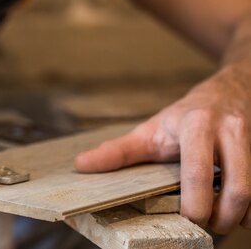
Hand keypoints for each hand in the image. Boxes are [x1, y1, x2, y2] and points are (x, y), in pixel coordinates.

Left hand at [74, 63, 250, 233]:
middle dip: (222, 219)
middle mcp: (231, 130)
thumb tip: (81, 166)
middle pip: (238, 190)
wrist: (232, 89)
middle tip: (205, 227)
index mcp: (197, 125)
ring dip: (240, 216)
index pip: (197, 172)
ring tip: (220, 219)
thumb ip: (119, 151)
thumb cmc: (186, 115)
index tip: (186, 220)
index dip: (194, 204)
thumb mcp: (151, 130)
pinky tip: (238, 207)